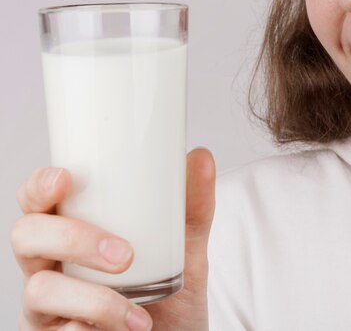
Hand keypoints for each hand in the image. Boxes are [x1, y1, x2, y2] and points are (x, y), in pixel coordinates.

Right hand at [11, 148, 215, 329]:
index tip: (65, 179)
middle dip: (73, 239)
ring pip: (39, 290)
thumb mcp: (186, 249)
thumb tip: (202, 157)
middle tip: (125, 256)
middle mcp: (53, 262)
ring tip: (137, 314)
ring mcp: (48, 305)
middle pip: (27, 235)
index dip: (40, 185)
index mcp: (75, 227)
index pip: (38, 198)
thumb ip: (194, 207)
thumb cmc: (171, 294)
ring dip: (92, 299)